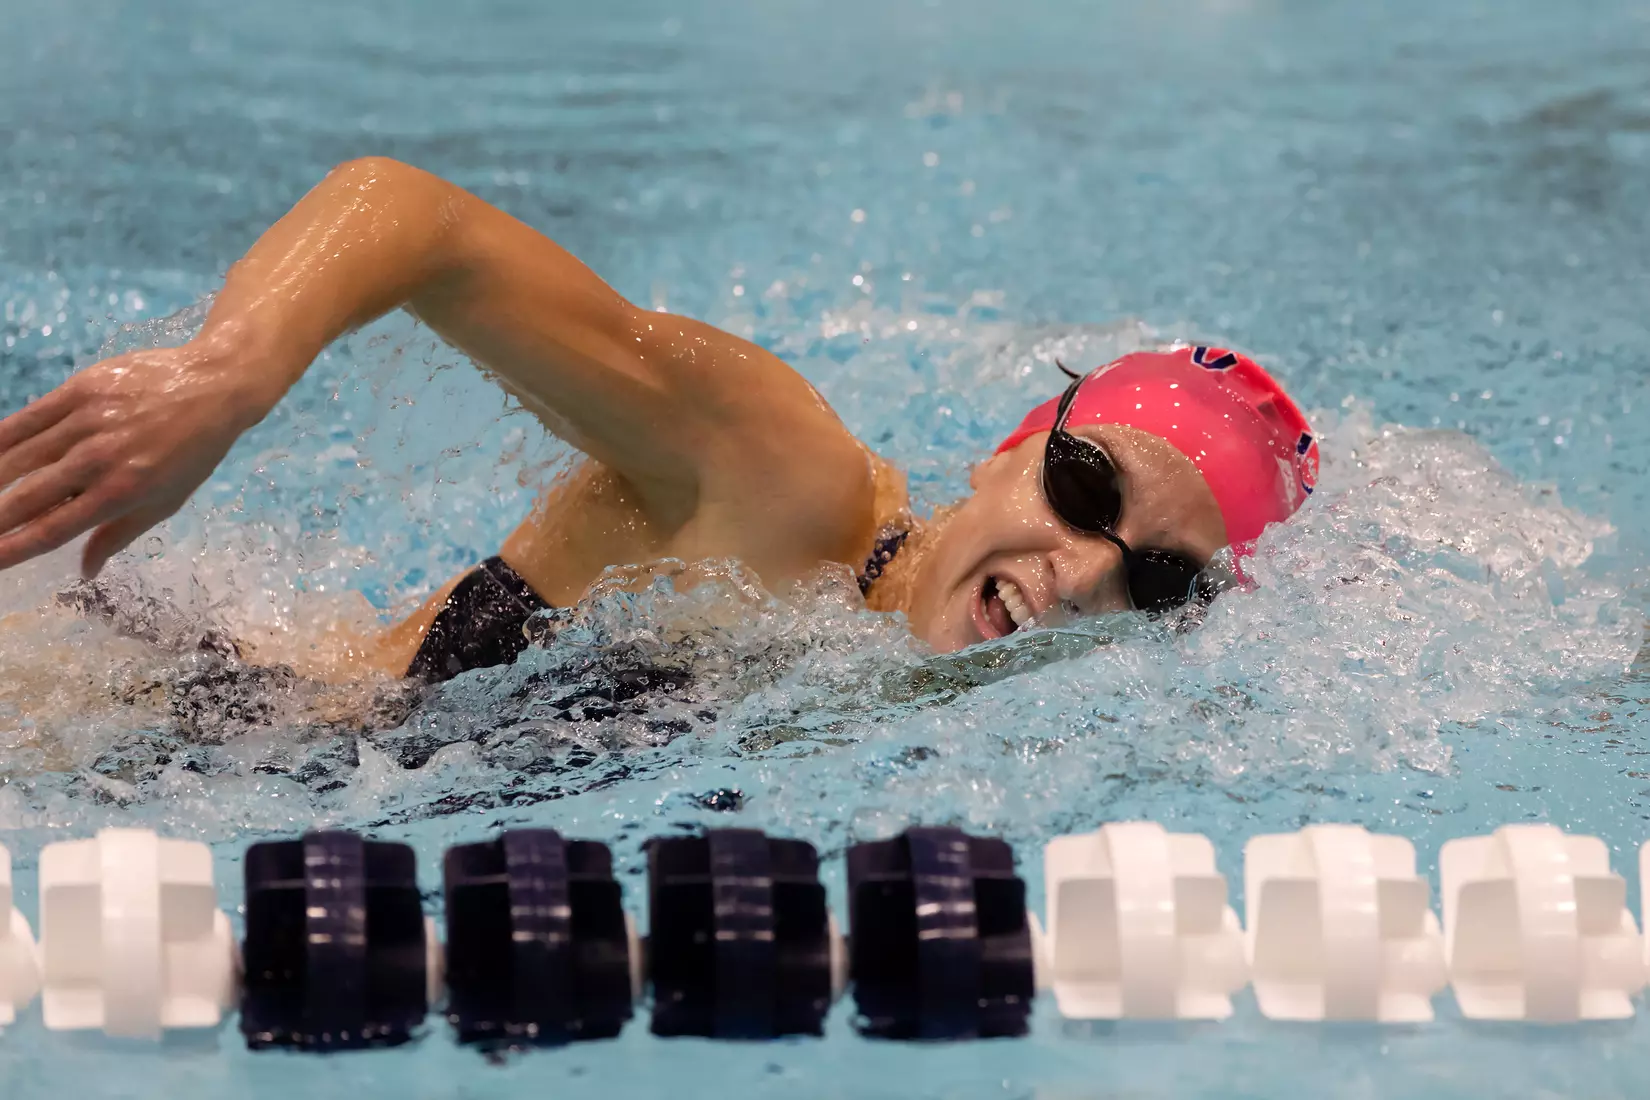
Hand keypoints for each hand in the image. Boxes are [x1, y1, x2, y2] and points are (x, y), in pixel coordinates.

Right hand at [0, 337, 276, 576]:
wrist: (214, 386)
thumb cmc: (194, 451)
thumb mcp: (166, 502)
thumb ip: (119, 535)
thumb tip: (85, 572)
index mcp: (121, 493)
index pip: (53, 529)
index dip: (13, 549)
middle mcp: (98, 459)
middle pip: (27, 496)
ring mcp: (86, 422)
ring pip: (18, 457)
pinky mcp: (79, 390)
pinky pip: (27, 419)